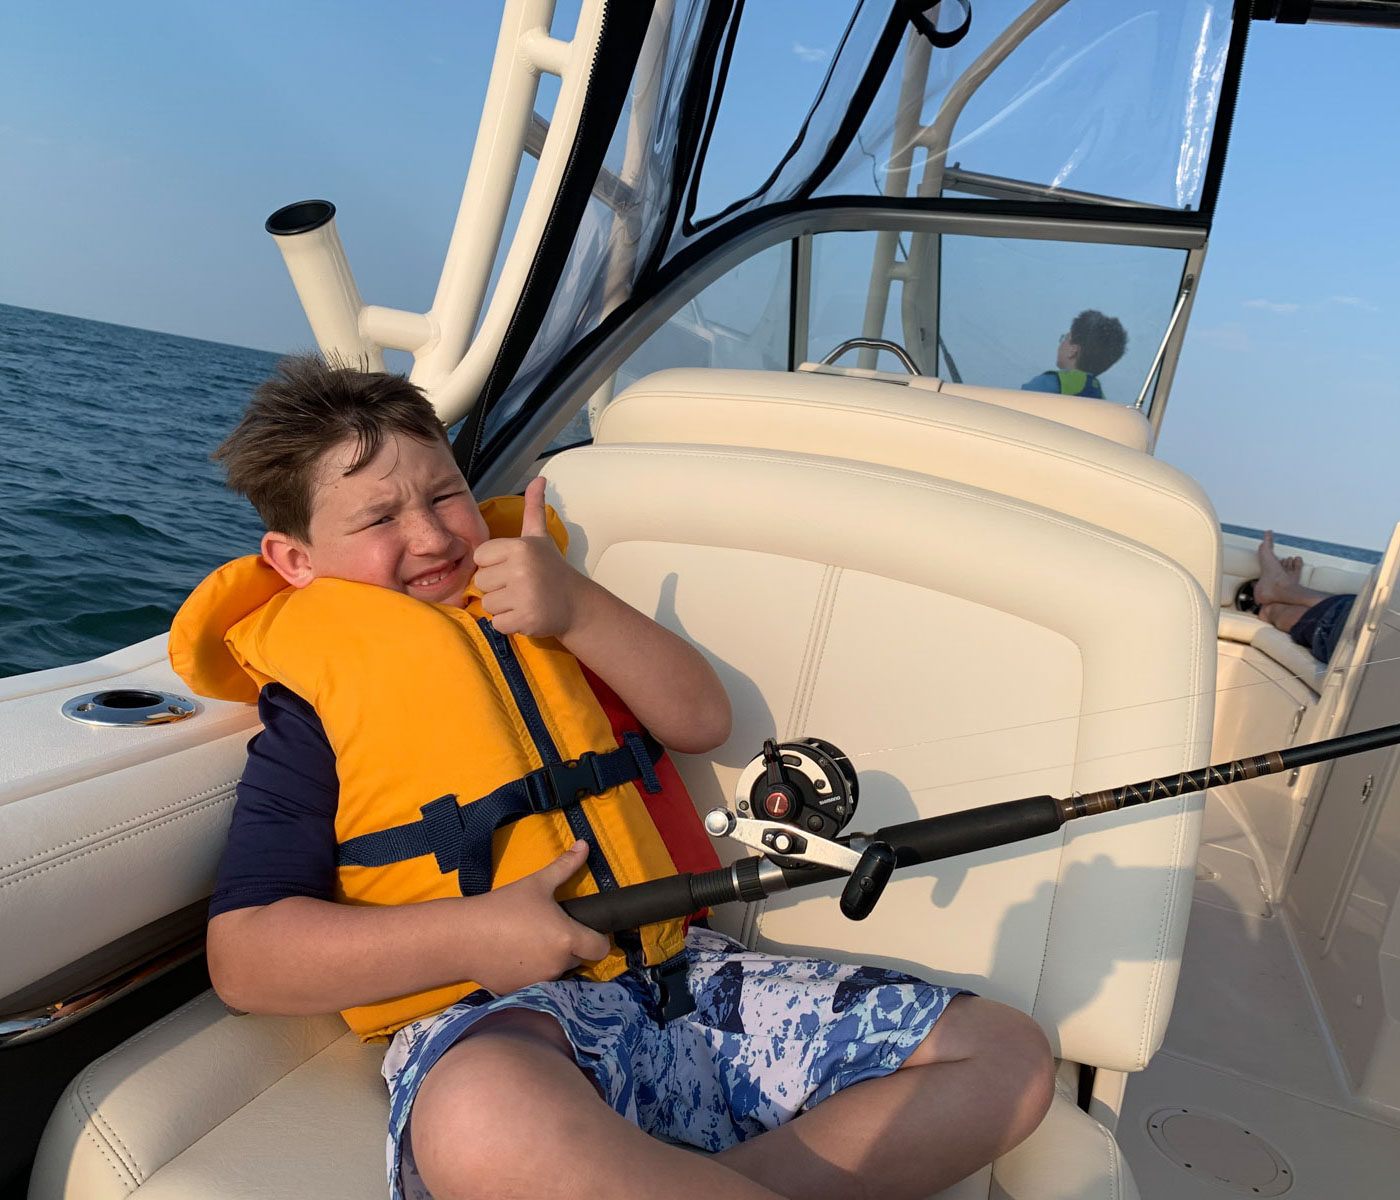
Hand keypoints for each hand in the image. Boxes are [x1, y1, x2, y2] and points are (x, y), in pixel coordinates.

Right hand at [464, 841, 612, 994]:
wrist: (464, 936)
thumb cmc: (504, 906)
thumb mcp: (537, 882)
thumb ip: (565, 865)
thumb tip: (585, 844)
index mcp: (568, 938)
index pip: (601, 948)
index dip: (596, 938)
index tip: (584, 929)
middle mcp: (559, 965)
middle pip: (579, 959)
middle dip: (570, 948)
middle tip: (550, 930)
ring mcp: (541, 981)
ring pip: (558, 972)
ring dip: (552, 961)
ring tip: (530, 942)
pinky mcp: (522, 992)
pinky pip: (537, 983)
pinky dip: (531, 972)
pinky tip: (515, 957)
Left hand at [472, 477, 585, 637]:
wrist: (576, 603)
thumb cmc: (551, 569)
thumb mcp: (540, 536)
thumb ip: (533, 507)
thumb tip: (539, 478)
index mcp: (519, 547)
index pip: (480, 557)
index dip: (493, 565)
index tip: (513, 568)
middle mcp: (521, 569)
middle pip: (481, 582)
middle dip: (498, 588)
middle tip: (520, 587)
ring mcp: (524, 595)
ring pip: (488, 604)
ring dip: (503, 606)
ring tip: (523, 600)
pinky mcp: (525, 619)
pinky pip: (497, 623)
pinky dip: (509, 624)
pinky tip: (525, 614)